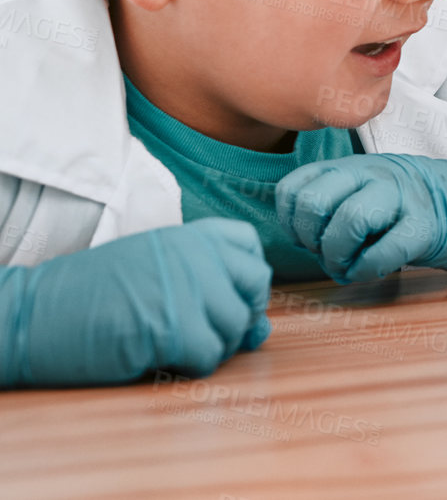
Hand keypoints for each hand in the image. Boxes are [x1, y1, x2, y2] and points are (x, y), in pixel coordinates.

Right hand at [0, 219, 270, 387]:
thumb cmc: (90, 297)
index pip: (248, 244)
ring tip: (176, 346)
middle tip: (205, 329)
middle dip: (239, 313)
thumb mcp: (152, 269)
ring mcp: (186, 287)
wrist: (30, 315)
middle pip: (255, 284)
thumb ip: (207, 285)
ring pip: (235, 325)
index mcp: (186, 234)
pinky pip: (210, 355)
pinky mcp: (172, 328)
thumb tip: (262, 329)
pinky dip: (195, 367)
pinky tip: (166, 361)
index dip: (243, 277)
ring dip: (214, 345)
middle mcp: (194, 253)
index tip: (221, 295)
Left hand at [276, 150, 446, 283]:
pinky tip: (372, 270)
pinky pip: (384, 250)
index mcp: (358, 166)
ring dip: (337, 256)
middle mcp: (377, 175)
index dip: (291, 222)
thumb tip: (298, 231)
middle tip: (330, 254)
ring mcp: (404, 198)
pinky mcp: (428, 226)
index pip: (295, 188)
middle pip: (314, 204)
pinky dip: (367, 269)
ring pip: (347, 222)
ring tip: (348, 266)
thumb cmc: (421, 206)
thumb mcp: (375, 188)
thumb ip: (339, 198)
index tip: (311, 237)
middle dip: (311, 241)